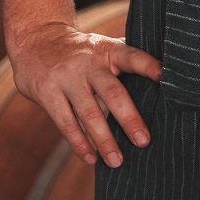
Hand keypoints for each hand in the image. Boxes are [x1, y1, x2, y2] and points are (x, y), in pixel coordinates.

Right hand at [8, 19, 160, 167]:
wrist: (35, 38)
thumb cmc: (80, 50)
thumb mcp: (102, 45)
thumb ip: (126, 59)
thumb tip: (165, 77)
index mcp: (107, 50)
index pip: (132, 57)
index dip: (148, 66)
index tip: (165, 77)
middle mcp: (88, 62)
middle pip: (111, 91)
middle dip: (128, 118)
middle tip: (143, 141)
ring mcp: (66, 77)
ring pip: (88, 112)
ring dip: (103, 140)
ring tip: (117, 161)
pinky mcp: (47, 92)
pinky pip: (65, 122)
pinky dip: (79, 142)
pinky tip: (91, 158)